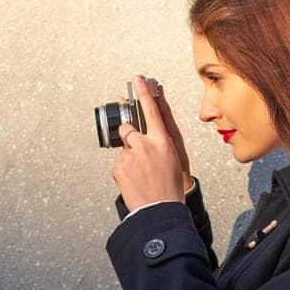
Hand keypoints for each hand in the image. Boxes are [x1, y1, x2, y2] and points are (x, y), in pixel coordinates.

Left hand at [110, 75, 187, 213]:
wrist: (160, 210)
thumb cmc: (169, 187)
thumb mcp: (171, 159)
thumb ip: (158, 143)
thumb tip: (145, 137)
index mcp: (162, 141)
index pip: (151, 110)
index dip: (143, 93)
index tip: (137, 78)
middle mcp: (145, 145)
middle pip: (127, 129)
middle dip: (128, 137)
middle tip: (137, 155)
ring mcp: (130, 156)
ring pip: (123, 150)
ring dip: (128, 159)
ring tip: (139, 175)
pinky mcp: (119, 168)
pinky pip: (118, 165)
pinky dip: (123, 172)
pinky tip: (133, 182)